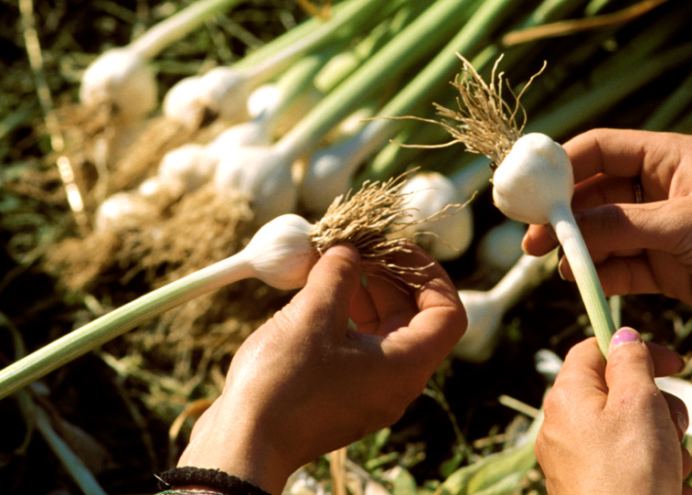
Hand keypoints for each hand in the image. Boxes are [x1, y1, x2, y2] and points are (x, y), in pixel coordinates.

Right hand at [178, 243, 466, 492]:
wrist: (243, 443)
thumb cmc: (283, 383)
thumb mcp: (313, 314)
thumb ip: (339, 273)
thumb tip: (349, 250)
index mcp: (405, 366)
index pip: (448, 312)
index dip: (427, 273)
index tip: (392, 248)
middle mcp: (396, 384)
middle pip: (416, 319)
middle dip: (389, 277)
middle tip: (356, 249)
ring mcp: (369, 393)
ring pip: (385, 333)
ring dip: (365, 295)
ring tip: (331, 268)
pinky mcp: (342, 397)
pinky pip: (359, 349)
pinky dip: (347, 318)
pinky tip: (315, 298)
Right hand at [522, 128, 691, 349]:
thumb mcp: (686, 225)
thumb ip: (622, 224)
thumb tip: (567, 230)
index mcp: (673, 157)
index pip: (604, 147)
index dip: (564, 164)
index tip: (530, 187)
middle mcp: (664, 187)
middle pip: (597, 191)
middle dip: (563, 213)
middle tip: (530, 237)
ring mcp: (665, 227)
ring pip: (606, 230)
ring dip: (579, 246)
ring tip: (552, 264)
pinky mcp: (669, 265)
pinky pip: (623, 263)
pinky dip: (602, 271)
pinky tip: (583, 282)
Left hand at [536, 328, 690, 494]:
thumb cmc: (630, 473)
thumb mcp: (638, 402)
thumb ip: (632, 362)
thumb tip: (622, 335)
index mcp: (567, 397)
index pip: (594, 350)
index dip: (634, 349)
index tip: (674, 364)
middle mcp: (563, 427)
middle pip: (618, 394)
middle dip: (658, 407)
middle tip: (673, 428)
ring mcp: (575, 462)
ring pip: (631, 433)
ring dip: (663, 445)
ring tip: (672, 468)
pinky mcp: (591, 488)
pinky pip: (629, 467)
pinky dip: (655, 474)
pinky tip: (670, 490)